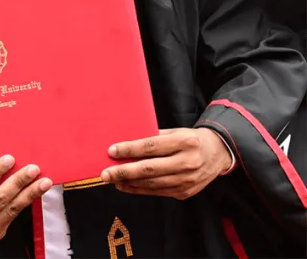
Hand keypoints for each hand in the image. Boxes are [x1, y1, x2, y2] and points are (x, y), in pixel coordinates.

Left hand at [101, 128, 231, 199]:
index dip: (130, 150)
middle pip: (150, 169)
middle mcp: (187, 162)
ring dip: (130, 183)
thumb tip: (126, 143)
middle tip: (106, 174)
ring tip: (113, 180)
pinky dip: (140, 190)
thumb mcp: (175, 132)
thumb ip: (153, 137)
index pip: (151, 147)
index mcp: (184, 142)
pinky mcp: (186, 192)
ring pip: (153, 184)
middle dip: (124, 172)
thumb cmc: (190, 139)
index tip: (112, 151)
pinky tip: (127, 186)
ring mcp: (188, 180)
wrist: (218, 154)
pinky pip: (158, 192)